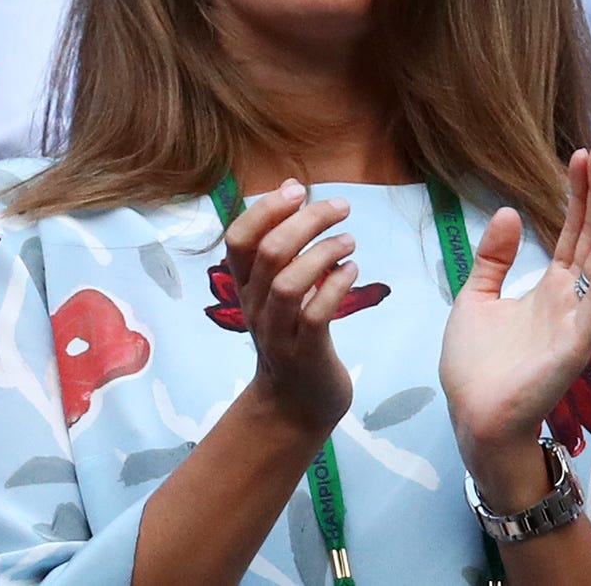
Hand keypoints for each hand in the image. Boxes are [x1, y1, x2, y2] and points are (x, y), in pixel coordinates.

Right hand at [223, 180, 357, 434]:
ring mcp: (277, 332)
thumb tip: (292, 187)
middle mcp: (254, 305)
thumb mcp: (277, 287)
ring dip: (323, 253)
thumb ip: (282, 243)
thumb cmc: (291, 332)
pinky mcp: (304, 353)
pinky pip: (315, 315)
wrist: (295, 402)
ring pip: (288, 284)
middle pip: (269, 253)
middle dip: (306, 222)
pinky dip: (335, 286)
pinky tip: (353, 270)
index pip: (238, 239)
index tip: (297, 189)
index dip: (265, 209)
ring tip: (350, 240)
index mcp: (245, 285)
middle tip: (341, 206)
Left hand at [440, 146, 590, 485]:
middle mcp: (570, 298)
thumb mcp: (477, 296)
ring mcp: (576, 319)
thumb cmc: (476, 364)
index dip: (578, 194)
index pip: (571, 231)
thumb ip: (494, 258)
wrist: (473, 415)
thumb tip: (509, 211)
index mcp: (549, 287)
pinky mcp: (576, 343)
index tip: (582, 156)